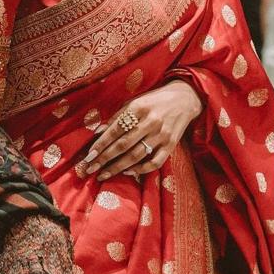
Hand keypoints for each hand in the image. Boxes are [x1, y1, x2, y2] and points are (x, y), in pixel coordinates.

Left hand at [76, 81, 202, 180]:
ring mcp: (161, 135)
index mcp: (138, 108)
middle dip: (105, 158)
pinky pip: (155, 162)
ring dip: (118, 167)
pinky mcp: (171, 145)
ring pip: (136, 155)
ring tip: (104, 174)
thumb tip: (97, 132)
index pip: (115, 129)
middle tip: (90, 168)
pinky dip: (141, 169)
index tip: (89, 155)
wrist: (184, 99)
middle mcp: (150, 122)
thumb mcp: (134, 102)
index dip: (100, 144)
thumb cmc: (154, 101)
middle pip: (123, 145)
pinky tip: (128, 172)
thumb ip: (117, 117)